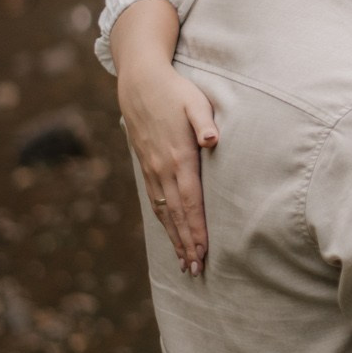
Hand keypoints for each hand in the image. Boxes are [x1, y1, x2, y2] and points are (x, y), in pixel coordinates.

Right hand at [119, 65, 217, 273]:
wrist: (139, 82)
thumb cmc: (175, 90)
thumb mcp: (194, 100)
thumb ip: (205, 121)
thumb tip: (212, 140)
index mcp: (179, 157)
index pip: (190, 201)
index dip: (197, 229)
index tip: (204, 251)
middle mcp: (163, 169)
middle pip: (177, 214)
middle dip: (187, 243)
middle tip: (196, 270)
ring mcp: (152, 169)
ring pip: (164, 212)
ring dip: (174, 238)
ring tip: (184, 263)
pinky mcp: (146, 166)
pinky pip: (155, 201)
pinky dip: (163, 222)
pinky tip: (169, 234)